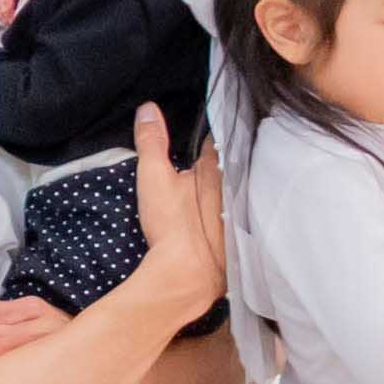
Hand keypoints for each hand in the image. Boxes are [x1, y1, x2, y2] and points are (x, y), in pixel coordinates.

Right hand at [121, 108, 225, 327]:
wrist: (188, 275)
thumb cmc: (172, 223)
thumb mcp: (154, 176)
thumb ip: (152, 142)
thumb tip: (148, 107)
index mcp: (217, 169)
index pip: (218, 142)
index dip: (211, 133)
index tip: (206, 125)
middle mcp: (233, 189)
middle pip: (231, 166)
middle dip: (223, 159)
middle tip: (211, 150)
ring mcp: (235, 216)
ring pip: (235, 192)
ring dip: (228, 187)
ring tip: (215, 181)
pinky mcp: (234, 240)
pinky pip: (234, 217)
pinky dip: (229, 211)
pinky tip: (221, 214)